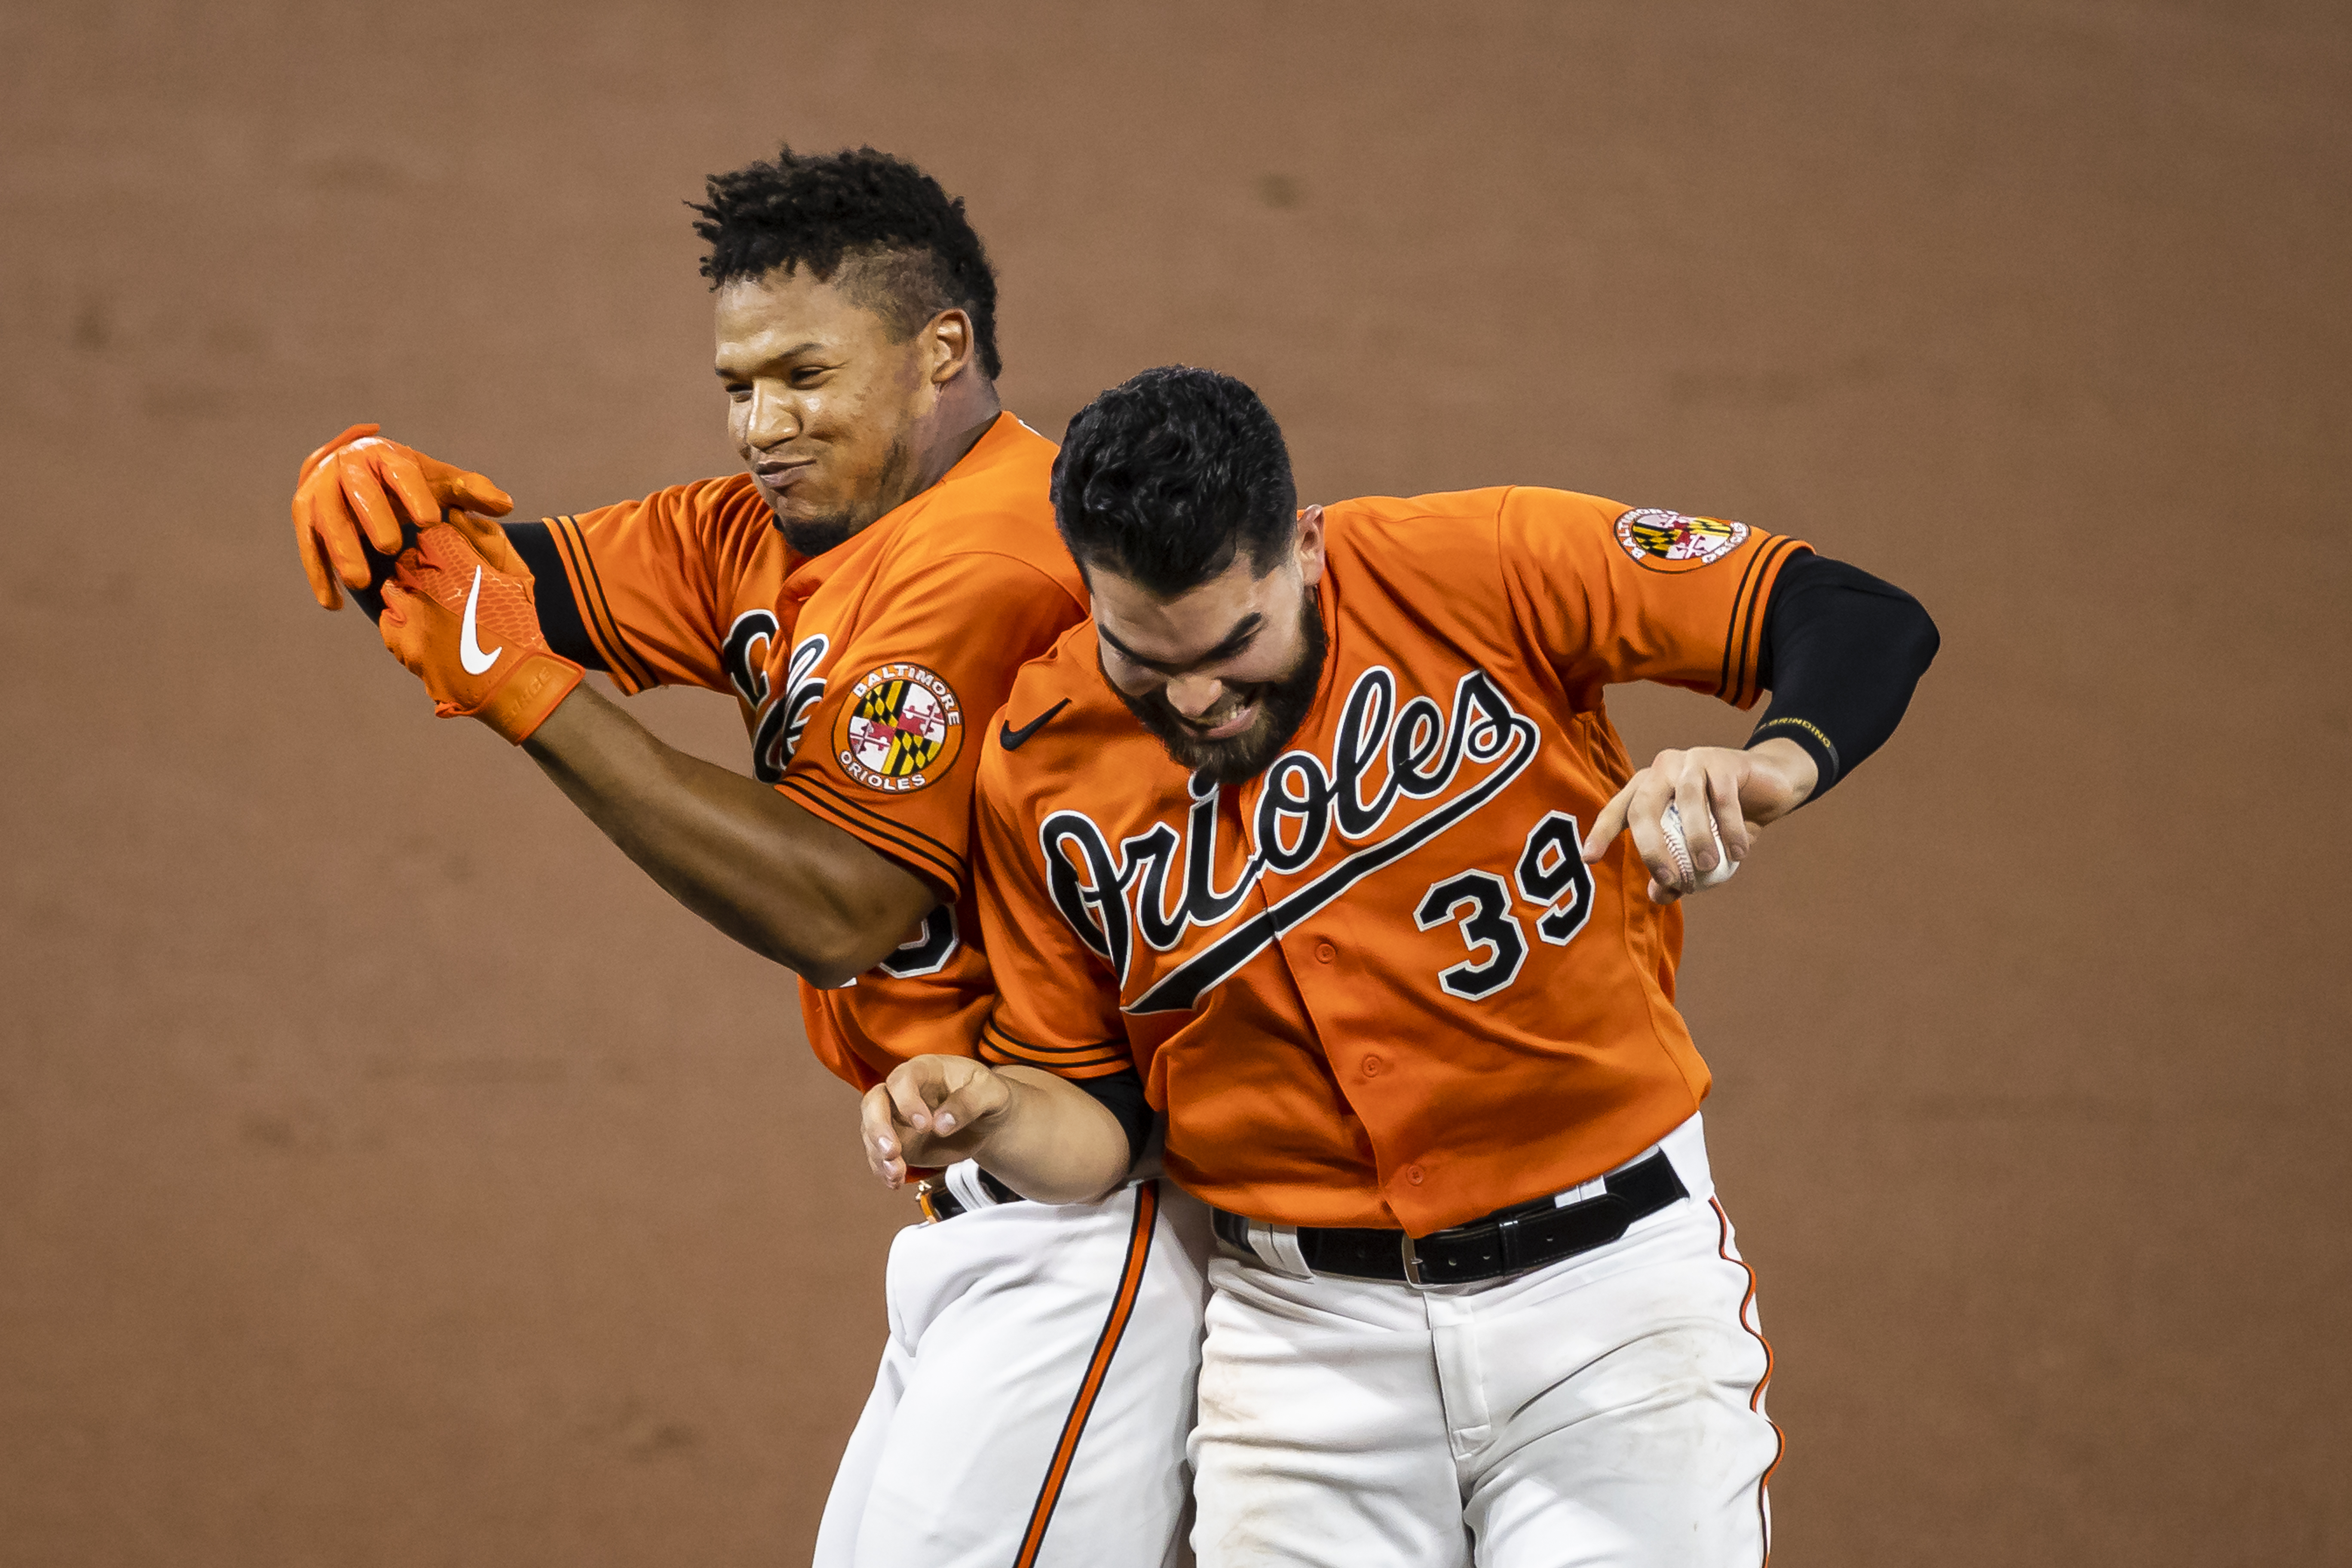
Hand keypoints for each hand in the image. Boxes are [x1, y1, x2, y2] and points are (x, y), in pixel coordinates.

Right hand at [293, 424, 514, 609]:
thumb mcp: (440, 482)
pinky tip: (333, 604)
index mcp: (384, 455)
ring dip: (341, 550)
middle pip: (358, 491)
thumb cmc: (408, 483)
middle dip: (373, 518)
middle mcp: (347, 467)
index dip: (414, 494)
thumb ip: (471, 491)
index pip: (400, 471)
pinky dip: (318, 575)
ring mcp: (320, 490)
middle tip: (391, 547)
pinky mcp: (305, 517)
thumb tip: (506, 505)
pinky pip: (308, 545)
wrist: (361, 474)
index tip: (430, 520)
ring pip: (327, 519)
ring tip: (360, 581)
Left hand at [375, 513, 581, 742]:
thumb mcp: (517, 575)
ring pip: (396, 587)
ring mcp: (410, 612)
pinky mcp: (401, 640)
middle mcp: (427, 581)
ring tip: (437, 612)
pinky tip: (427, 632)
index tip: (454, 562)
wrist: (512, 682)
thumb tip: (458, 514)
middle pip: (408, 559)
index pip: (431, 534)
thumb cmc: (520, 627)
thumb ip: (488, 538)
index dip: (443, 547)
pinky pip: (390, 619)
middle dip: (424, 570)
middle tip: (448, 591)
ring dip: (411, 594)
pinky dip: (403, 622)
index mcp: (456, 559)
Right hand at [860, 1055, 1017, 1188]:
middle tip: (892, 1151)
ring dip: (878, 1155)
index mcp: (925, 1070)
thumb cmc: (987, 1095)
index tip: (925, 1125)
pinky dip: (883, 1170)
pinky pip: (880, 1155)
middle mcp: (903, 1092)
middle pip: (874, 1101)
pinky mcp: (899, 1142)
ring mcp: (897, 1118)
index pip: (903, 1079)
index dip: (907, 1101)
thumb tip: (942, 1123)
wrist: (987, 1118)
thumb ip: (969, 1102)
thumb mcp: (992, 1092)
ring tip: (896, 1174)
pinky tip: (895, 1182)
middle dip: (877, 1127)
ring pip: (871, 1131)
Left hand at [1580, 739, 1817, 903]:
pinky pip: (1723, 797)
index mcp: (1647, 787)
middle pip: (1643, 805)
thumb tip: (1657, 895)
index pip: (1618, 810)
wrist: (1769, 787)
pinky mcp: (1723, 760)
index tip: (1589, 859)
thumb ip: (1677, 870)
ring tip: (1709, 866)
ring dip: (1696, 837)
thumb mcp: (1698, 849)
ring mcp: (1691, 760)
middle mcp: (1662, 769)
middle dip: (1651, 846)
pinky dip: (1730, 827)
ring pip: (1686, 799)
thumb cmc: (1723, 819)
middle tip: (1668, 879)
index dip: (1602, 833)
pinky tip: (1739, 853)